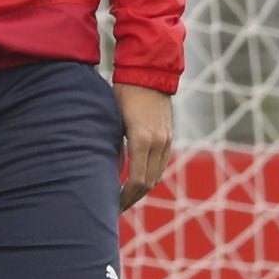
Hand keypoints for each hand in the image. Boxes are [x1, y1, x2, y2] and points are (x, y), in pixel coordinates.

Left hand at [113, 83, 173, 211]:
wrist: (148, 72)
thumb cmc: (123, 93)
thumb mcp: (112, 120)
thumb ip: (113, 147)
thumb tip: (109, 173)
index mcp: (142, 140)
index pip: (138, 181)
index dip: (125, 198)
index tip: (113, 206)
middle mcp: (158, 142)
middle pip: (150, 183)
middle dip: (133, 198)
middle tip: (116, 207)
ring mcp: (167, 139)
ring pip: (158, 175)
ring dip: (143, 188)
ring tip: (126, 196)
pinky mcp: (169, 135)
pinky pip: (161, 163)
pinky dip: (151, 174)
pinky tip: (138, 178)